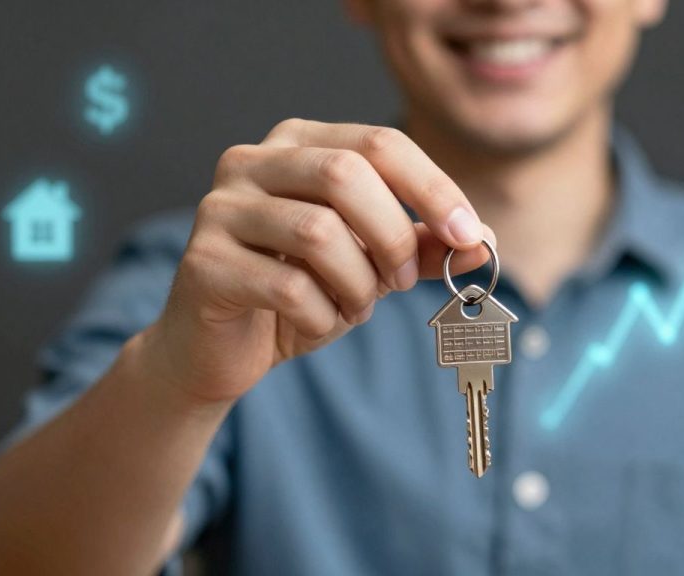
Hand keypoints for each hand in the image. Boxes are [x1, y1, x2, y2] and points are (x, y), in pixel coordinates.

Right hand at [142, 120, 494, 404]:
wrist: (218, 350)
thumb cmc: (299, 294)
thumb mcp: (371, 265)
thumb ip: (421, 247)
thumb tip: (481, 241)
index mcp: (298, 144)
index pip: (379, 143)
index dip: (432, 187)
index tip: (469, 235)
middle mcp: (251, 161)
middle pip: (344, 174)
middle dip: (393, 237)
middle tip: (401, 282)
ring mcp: (219, 208)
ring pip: (318, 232)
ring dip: (357, 284)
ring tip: (353, 308)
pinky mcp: (202, 263)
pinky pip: (287, 287)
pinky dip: (320, 316)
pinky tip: (315, 323)